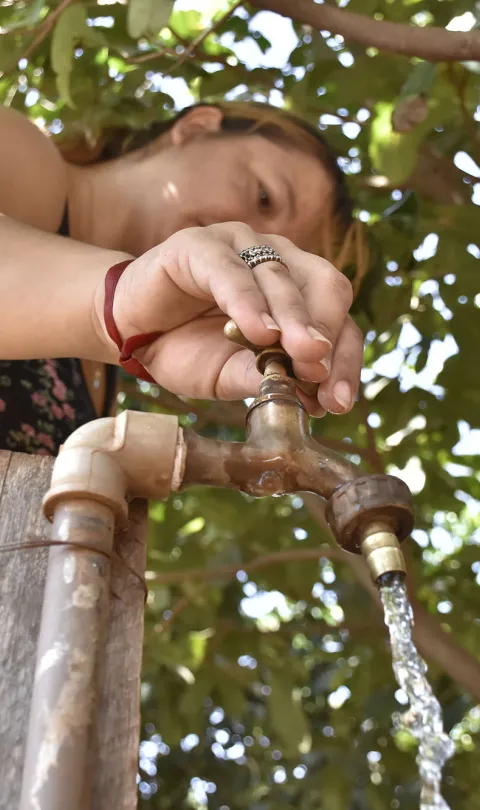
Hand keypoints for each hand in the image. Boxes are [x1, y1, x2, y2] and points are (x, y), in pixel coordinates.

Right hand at [95, 222, 362, 414]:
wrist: (129, 332)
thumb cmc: (185, 349)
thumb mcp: (230, 375)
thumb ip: (266, 380)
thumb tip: (311, 400)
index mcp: (297, 292)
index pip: (339, 321)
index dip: (345, 360)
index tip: (338, 401)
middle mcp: (278, 261)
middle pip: (325, 287)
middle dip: (326, 332)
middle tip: (319, 371)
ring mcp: (242, 246)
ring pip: (281, 277)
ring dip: (293, 318)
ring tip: (299, 355)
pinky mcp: (201, 245)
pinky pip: (230, 272)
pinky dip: (248, 302)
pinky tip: (258, 332)